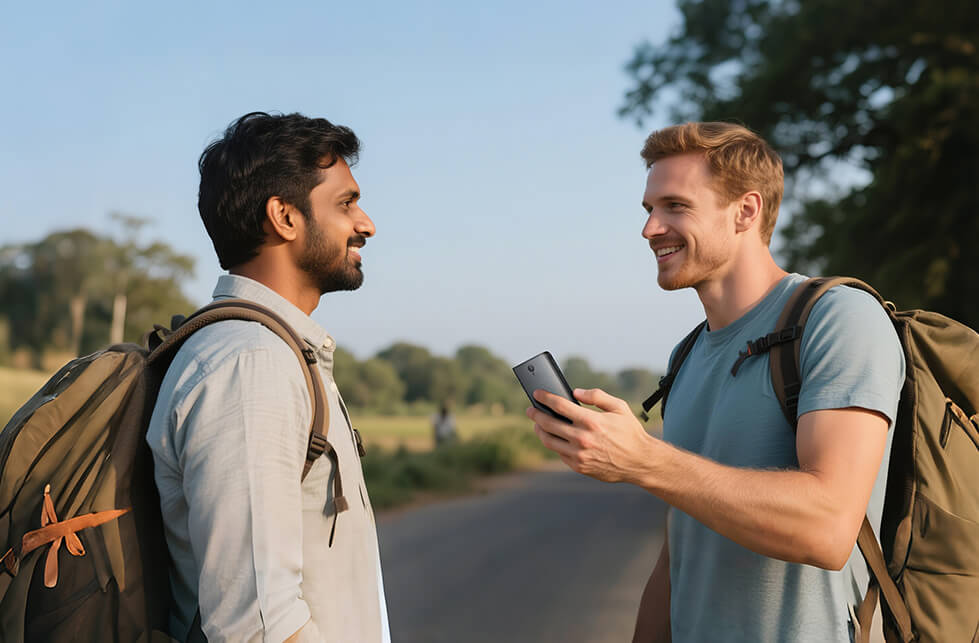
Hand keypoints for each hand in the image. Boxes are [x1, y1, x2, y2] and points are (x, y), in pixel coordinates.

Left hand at [527, 388, 656, 483]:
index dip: (545, 398)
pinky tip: (553, 437)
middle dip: (536, 414)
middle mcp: (582, 439)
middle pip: (548, 423)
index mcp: (591, 421)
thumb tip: (576, 392)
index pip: (559, 406)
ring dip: (539, 430)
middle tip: (531, 409)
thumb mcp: (619, 407)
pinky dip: (554, 443)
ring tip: (537, 424)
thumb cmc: (630, 432)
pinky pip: (559, 453)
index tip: (537, 394)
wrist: (639, 461)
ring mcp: (579, 455)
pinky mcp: (579, 466)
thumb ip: (597, 396)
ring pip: (549, 441)